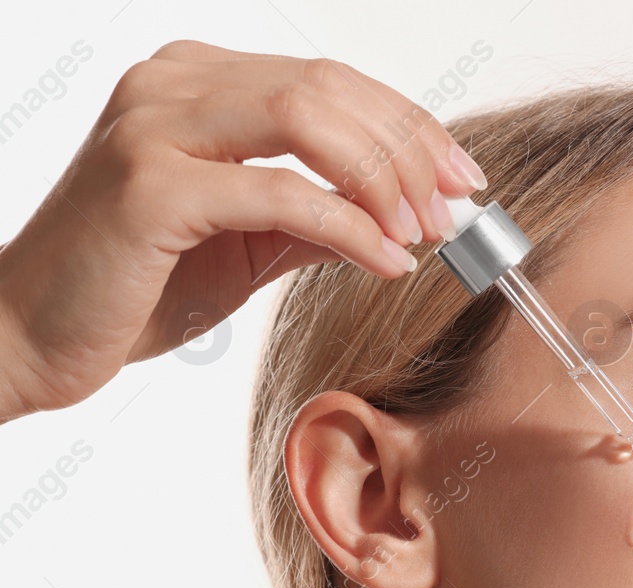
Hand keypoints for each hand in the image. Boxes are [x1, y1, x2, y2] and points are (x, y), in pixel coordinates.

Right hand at [0, 39, 486, 422]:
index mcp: (197, 82)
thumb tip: (408, 218)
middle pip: (330, 90)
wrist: (31, 333)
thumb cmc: (135, 286)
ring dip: (385, 180)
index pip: (331, 82)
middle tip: (455, 210)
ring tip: (423, 234)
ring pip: (309, 121)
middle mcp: (171, 84)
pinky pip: (278, 194)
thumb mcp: (251, 243)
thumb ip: (320, 218)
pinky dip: (348, 228)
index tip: (463, 178)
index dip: (410, 127)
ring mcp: (154, 125)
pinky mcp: (149, 184)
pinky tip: (386, 261)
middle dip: (410, 150)